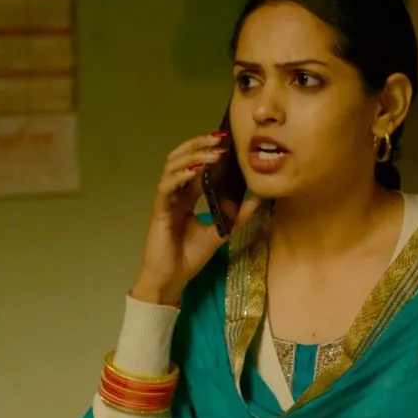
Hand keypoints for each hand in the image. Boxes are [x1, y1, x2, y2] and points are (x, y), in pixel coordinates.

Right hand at [130, 133, 261, 305]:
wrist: (171, 280)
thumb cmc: (188, 257)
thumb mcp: (220, 232)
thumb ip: (237, 215)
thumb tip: (258, 197)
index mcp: (185, 197)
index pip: (195, 166)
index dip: (208, 151)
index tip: (228, 141)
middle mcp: (174, 194)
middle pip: (180, 158)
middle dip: (198, 145)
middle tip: (219, 137)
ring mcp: (165, 201)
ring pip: (172, 167)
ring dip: (192, 156)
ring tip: (212, 151)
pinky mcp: (158, 211)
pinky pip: (166, 188)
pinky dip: (179, 176)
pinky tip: (194, 171)